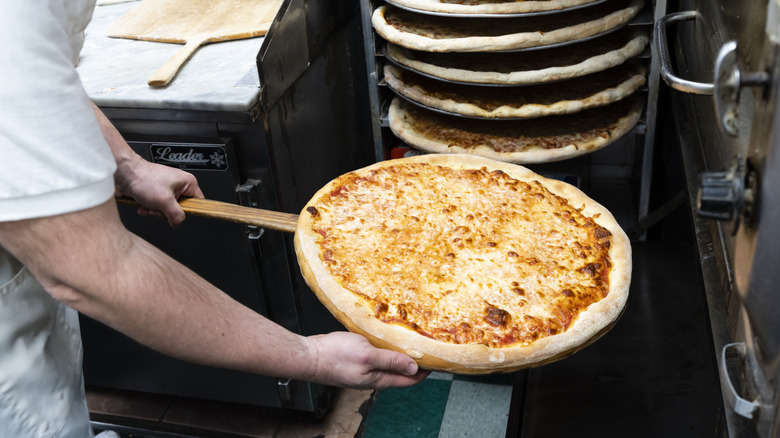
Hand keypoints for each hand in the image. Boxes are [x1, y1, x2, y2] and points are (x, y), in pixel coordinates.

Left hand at [115, 155, 203, 226]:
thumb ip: (176, 215)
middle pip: (181, 208)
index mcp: (188, 183)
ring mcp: (168, 188)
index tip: (177, 215)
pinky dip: (150, 208)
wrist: (125, 173)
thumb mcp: (164, 201)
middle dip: (166, 212)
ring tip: (148, 205)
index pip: (198, 203)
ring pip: (168, 209)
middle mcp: (180, 184)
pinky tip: (143, 206)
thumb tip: (178, 223)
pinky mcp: (158, 192)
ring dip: (156, 211)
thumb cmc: (143, 178)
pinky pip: (159, 206)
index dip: (188, 212)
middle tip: (158, 207)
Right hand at [304, 332, 429, 389]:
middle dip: (415, 362)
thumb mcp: (367, 356)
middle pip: (401, 372)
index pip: (410, 380)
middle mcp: (373, 378)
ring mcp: (364, 370)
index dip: (425, 371)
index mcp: (379, 379)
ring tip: (410, 340)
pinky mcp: (355, 361)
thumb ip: (391, 361)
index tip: (436, 359)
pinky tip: (386, 338)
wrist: (309, 355)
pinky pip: (377, 356)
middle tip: (426, 347)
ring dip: (400, 354)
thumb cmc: (335, 356)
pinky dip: (386, 349)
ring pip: (389, 364)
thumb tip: (414, 368)